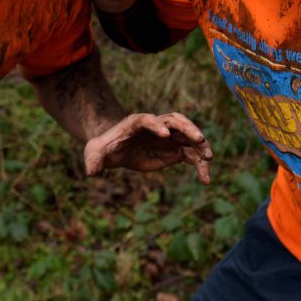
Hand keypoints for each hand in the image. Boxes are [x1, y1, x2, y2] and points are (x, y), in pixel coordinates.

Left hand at [83, 112, 212, 183]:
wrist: (115, 149)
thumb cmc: (104, 148)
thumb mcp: (95, 153)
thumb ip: (94, 161)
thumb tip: (91, 172)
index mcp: (136, 123)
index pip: (148, 120)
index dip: (156, 125)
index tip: (165, 135)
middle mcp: (156, 127)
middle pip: (175, 121)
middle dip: (188, 128)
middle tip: (199, 140)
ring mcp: (168, 138)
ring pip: (188, 138)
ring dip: (200, 146)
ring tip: (209, 159)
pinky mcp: (173, 152)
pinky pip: (191, 156)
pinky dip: (200, 166)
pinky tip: (206, 180)